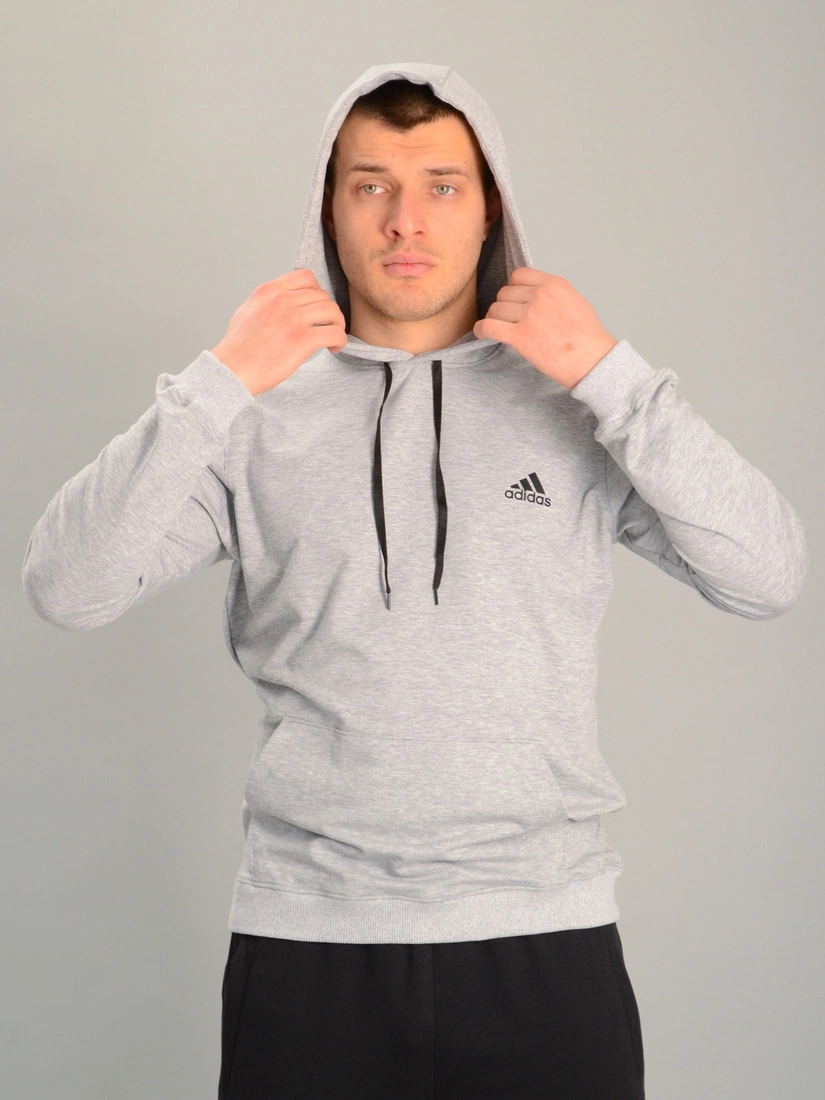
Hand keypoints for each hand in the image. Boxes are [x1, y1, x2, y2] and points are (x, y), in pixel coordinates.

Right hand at [210, 269, 347, 395]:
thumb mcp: (247, 311)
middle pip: (322, 296)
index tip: (316, 308)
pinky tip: (333, 348)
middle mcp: (281, 300)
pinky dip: (340, 341)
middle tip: (326, 327)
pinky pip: (334, 333)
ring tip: (332, 338)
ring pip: (332, 311)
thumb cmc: (237, 349)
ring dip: (337, 325)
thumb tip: (283, 302)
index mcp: (268, 291)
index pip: (306, 277)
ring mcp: (293, 318)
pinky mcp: (302, 339)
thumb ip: (267, 302)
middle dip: (328, 312)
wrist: (231, 371)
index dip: (317, 292)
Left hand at [473, 267, 617, 388]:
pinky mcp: (520, 337)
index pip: (519, 275)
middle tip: (509, 321)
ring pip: (495, 309)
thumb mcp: (574, 302)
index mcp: (555, 284)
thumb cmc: (588, 338)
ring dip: (495, 319)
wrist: (594, 362)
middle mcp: (541, 295)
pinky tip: (483, 334)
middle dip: (505, 306)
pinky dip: (482, 330)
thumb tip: (532, 295)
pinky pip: (488, 326)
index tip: (515, 301)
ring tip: (500, 330)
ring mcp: (530, 315)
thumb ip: (552, 294)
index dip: (513, 289)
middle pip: (504, 293)